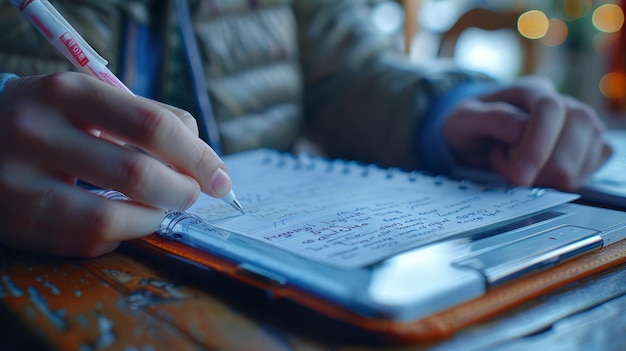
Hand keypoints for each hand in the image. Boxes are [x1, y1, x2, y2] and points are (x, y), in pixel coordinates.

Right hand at [0, 72, 231, 256]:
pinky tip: (121, 216)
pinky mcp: (18, 223)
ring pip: (113, 217)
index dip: (199, 156)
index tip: (219, 176)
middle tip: (191, 194)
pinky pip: (89, 241)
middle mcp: (38, 133)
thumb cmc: (52, 119)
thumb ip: (148, 119)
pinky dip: (122, 232)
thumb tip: (204, 158)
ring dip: (153, 218)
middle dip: (183, 191)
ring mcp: (20, 183)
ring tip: (159, 207)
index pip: (154, 125)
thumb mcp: (91, 100)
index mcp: (68, 92)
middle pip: (140, 174)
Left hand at [443, 76, 612, 190]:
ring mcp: (583, 125)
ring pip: (588, 151)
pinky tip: (542, 176)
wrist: (480, 138)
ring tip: (521, 170)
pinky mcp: (591, 146)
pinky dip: (566, 181)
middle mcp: (564, 102)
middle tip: (513, 175)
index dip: (538, 145)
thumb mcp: (464, 120)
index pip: (549, 108)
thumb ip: (491, 120)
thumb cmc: (472, 126)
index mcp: (532, 90)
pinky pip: (593, 166)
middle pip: (579, 126)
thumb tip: (521, 129)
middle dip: (546, 165)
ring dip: (552, 176)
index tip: (520, 177)